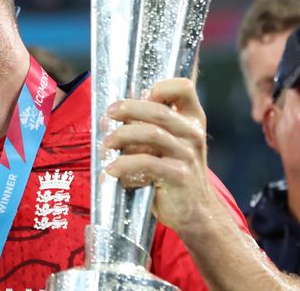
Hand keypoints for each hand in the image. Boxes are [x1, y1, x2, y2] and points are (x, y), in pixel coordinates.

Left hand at [103, 78, 221, 231]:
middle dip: (127, 108)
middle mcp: (192, 133)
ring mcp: (188, 154)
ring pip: (151, 133)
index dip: (161, 86)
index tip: (140, 93)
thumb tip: (110, 115)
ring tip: (105, 145)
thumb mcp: (166, 146)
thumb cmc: (171, 174)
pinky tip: (111, 170)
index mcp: (191, 120)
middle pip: (158, 110)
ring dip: (121, 136)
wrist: (194, 212)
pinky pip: (147, 162)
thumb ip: (149, 127)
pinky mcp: (179, 176)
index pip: (184, 88)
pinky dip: (123, 164)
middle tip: (107, 116)